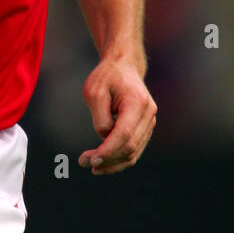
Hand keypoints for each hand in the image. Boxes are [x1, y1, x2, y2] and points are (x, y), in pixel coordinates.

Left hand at [78, 57, 156, 175]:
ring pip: (133, 152)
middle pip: (130, 147)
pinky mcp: (145, 128)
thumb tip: (105, 138)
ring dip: (113, 164)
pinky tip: (103, 162)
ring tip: (92, 167)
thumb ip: (100, 117)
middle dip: (107, 159)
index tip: (90, 160)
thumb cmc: (107, 77)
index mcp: (137, 102)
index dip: (108, 151)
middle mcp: (148, 114)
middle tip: (84, 162)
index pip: (124, 134)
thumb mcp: (95, 92)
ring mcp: (150, 122)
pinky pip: (134, 149)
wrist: (123, 66)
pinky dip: (119, 159)